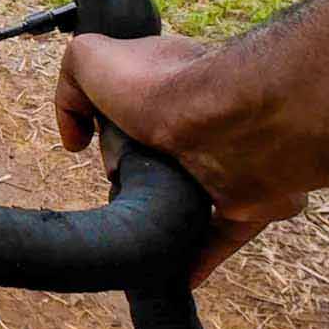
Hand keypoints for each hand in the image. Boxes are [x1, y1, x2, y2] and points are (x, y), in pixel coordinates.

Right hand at [55, 33, 306, 286]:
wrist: (224, 122)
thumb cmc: (159, 85)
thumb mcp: (89, 58)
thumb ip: (73, 82)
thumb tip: (75, 134)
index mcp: (173, 82)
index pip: (140, 100)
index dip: (114, 120)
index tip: (94, 143)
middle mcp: (207, 116)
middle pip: (166, 152)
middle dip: (142, 171)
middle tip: (120, 184)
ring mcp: (233, 158)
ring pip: (197, 192)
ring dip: (171, 213)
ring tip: (139, 234)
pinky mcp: (254, 199)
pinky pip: (224, 233)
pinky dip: (200, 255)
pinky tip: (172, 271)